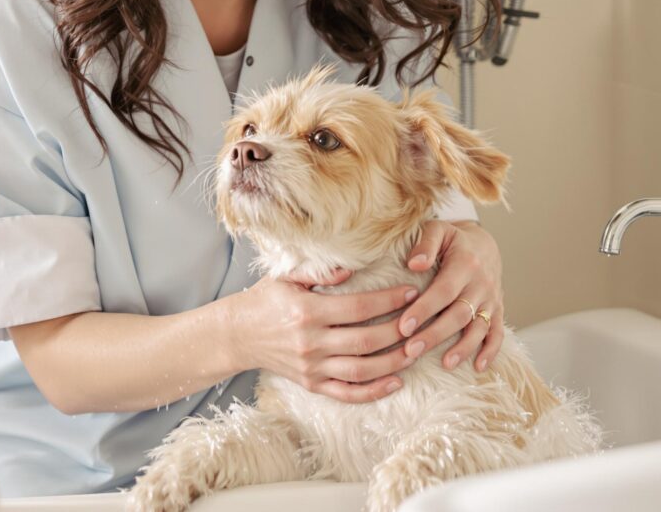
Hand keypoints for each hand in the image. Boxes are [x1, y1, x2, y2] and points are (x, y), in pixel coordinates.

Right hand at [229, 275, 419, 403]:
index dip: (388, 300)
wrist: (237, 334)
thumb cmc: (265, 300)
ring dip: (394, 362)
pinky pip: (347, 393)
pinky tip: (396, 381)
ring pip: (362, 370)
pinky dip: (374, 391)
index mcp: (308, 311)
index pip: (358, 307)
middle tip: (422, 320)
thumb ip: (319, 271)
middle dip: (400, 331)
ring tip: (416, 350)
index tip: (410, 292)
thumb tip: (352, 267)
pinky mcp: (311, 384)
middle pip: (366, 340)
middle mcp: (311, 342)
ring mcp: (312, 367)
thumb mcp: (287, 277)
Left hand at [396, 219, 503, 371]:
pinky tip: (478, 367)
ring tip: (445, 364)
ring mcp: (491, 299)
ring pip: (479, 327)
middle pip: (459, 314)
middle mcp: (481, 283)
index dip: (424, 310)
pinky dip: (491, 350)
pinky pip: (498, 332)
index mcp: (465, 263)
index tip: (403, 327)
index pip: (443, 291)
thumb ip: (425, 243)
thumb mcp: (437, 230)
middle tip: (411, 351)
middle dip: (435, 335)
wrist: (484, 243)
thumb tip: (414, 264)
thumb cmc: (451, 239)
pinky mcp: (498, 310)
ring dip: (463, 347)